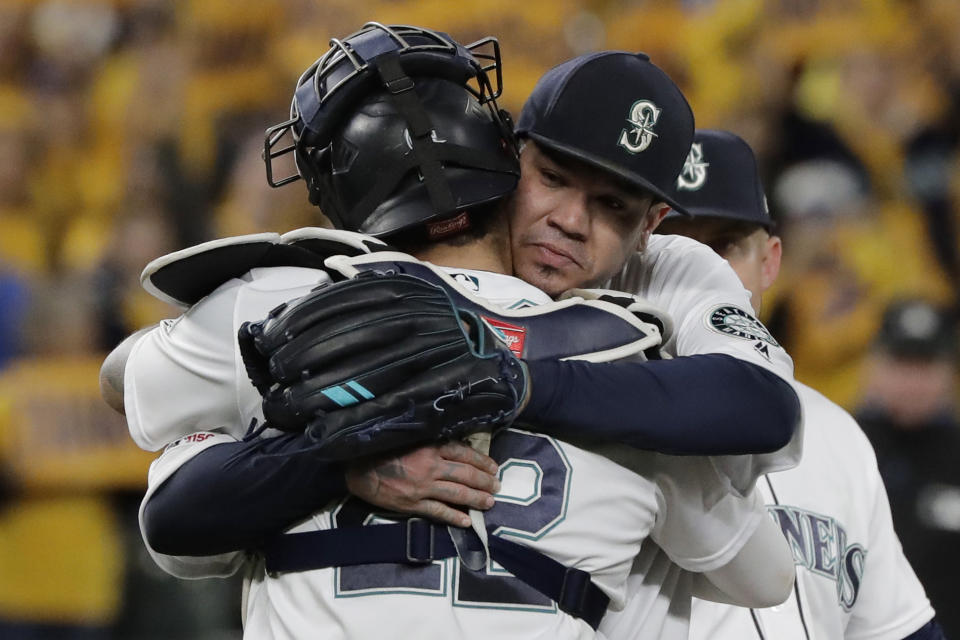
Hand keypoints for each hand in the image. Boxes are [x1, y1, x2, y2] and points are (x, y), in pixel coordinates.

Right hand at [346, 441, 500, 527]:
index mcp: (430, 447)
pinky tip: (466, 521)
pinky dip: (454, 516)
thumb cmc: (383, 450)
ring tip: (490, 502)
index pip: (463, 453)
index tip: (494, 467)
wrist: (357, 468)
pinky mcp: (413, 504)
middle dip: (485, 481)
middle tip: (497, 486)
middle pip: (465, 474)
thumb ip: (431, 444)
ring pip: (457, 493)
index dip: (481, 461)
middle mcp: (430, 466)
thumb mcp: (410, 439)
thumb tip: (456, 448)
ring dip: (476, 498)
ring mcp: (423, 487)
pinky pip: (438, 512)